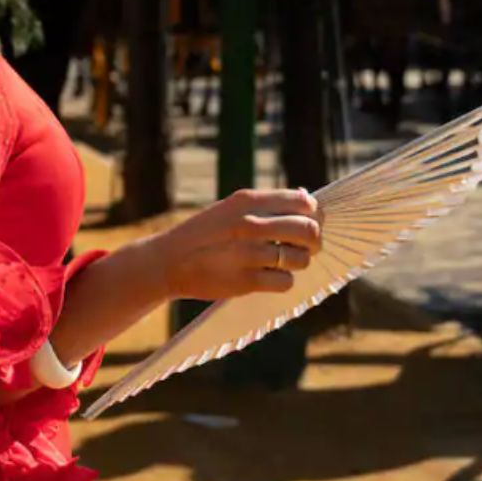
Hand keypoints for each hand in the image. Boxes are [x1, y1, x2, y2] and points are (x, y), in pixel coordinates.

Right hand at [153, 188, 319, 301]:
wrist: (168, 261)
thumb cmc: (203, 233)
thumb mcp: (229, 208)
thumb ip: (266, 204)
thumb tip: (307, 198)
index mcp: (246, 201)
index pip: (302, 202)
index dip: (313, 213)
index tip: (308, 221)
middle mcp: (250, 224)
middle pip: (308, 230)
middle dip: (313, 240)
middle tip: (307, 246)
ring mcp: (249, 253)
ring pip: (301, 258)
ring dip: (298, 262)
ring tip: (284, 262)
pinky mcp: (246, 281)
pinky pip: (286, 281)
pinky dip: (283, 281)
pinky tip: (269, 277)